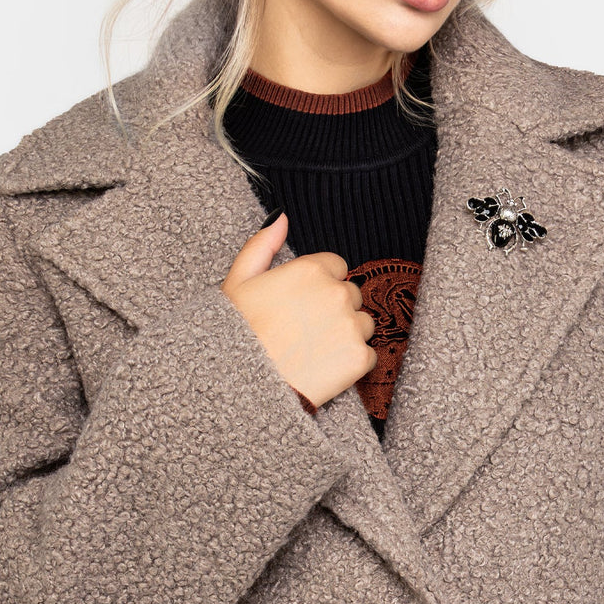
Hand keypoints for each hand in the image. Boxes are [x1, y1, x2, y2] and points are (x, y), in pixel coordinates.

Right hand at [219, 212, 376, 407]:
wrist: (241, 387)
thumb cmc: (235, 334)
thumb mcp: (238, 281)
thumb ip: (263, 244)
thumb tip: (282, 217)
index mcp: (311, 269)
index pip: (336, 267)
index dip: (318, 287)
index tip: (300, 306)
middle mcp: (337, 292)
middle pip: (351, 295)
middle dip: (334, 309)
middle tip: (303, 331)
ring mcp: (351, 325)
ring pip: (363, 324)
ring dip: (345, 334)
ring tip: (312, 351)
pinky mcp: (359, 358)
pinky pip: (368, 355)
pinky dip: (351, 363)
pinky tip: (322, 368)